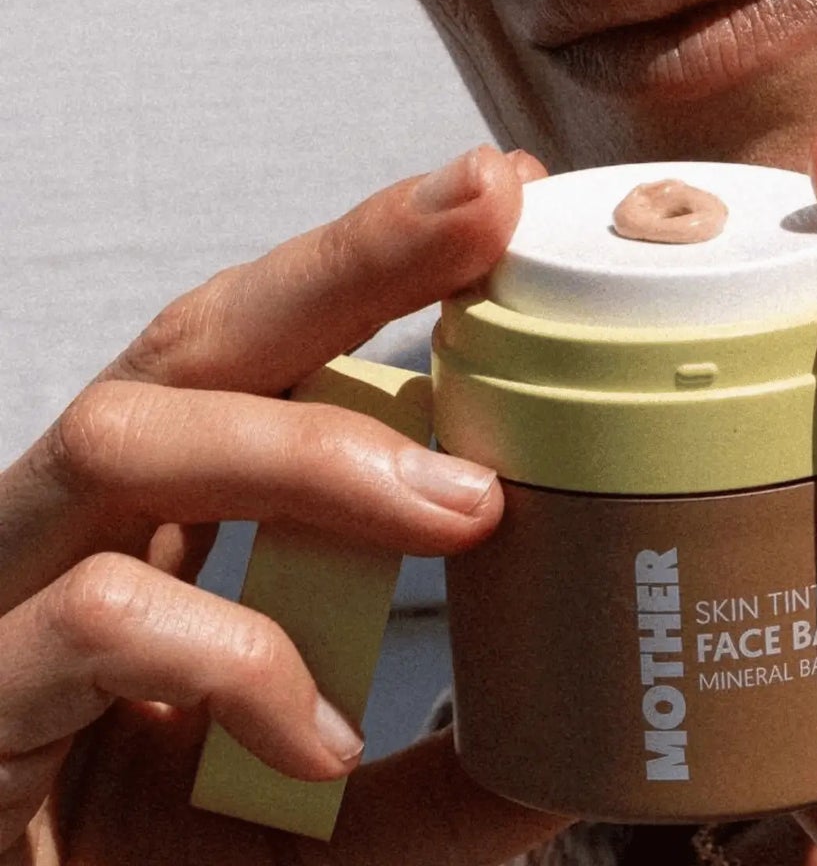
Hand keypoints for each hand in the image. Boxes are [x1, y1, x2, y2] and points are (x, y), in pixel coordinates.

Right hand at [0, 145, 571, 865]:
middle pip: (195, 338)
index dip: (373, 261)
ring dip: (308, 447)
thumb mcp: (315, 824)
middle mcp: (74, 536)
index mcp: (154, 527)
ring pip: (121, 434)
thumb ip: (429, 781)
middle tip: (486, 209)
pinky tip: (320, 734)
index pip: (262, 351)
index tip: (500, 195)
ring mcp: (4, 609)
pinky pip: (90, 624)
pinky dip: (232, 661)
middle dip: (348, 259)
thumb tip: (578, 741)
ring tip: (461, 504)